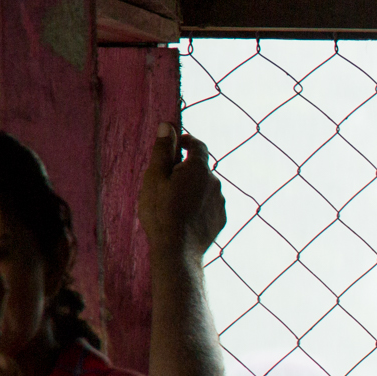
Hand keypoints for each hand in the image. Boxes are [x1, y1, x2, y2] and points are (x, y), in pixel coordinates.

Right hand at [139, 124, 226, 259]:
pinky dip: (198, 204)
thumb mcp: (155, 177)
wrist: (178, 250)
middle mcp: (215, 182)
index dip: (185, 141)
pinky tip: (183, 216)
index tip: (173, 145)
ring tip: (172, 202)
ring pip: (204, 187)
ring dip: (191, 187)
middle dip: (184, 168)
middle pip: (199, 167)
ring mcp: (220, 201)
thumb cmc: (161, 212)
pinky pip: (208, 204)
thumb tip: (167, 125)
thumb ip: (163, 150)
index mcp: (198, 168)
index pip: (197, 144)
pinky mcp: (221, 219)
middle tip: (164, 180)